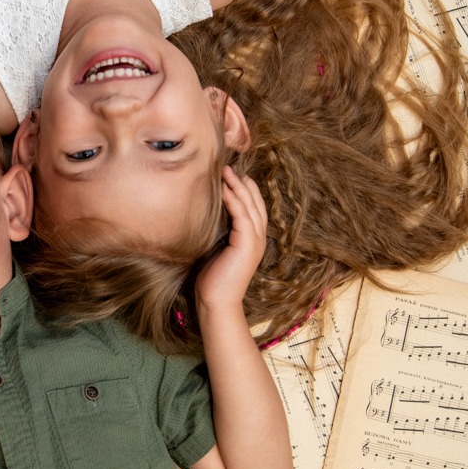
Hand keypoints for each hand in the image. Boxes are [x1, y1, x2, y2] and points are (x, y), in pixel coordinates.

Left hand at [195, 167, 266, 309]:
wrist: (216, 302)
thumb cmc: (213, 279)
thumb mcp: (217, 249)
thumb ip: (220, 232)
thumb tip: (208, 215)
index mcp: (253, 240)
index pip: (255, 208)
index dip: (246, 190)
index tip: (233, 175)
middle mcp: (259, 238)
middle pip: (256, 203)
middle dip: (243, 183)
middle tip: (229, 166)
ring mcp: (255, 241)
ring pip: (250, 206)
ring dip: (237, 186)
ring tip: (226, 171)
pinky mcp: (247, 244)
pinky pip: (241, 215)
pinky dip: (233, 199)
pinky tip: (223, 188)